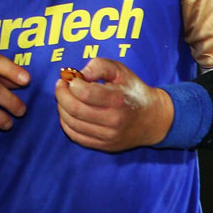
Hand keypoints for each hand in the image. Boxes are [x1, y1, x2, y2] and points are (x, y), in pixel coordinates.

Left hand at [54, 58, 173, 151]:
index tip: (71, 78)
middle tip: (61, 85)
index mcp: (118, 100)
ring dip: (61, 108)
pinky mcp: (103, 146)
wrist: (152, 119)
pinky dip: (66, 123)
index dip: (72, 84)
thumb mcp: (120, 71)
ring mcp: (108, 136)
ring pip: (72, 123)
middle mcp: (113, 120)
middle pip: (75, 109)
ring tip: (64, 97)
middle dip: (61, 95)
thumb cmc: (132, 91)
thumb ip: (99, 65)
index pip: (85, 93)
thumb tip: (79, 74)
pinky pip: (75, 136)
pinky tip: (68, 112)